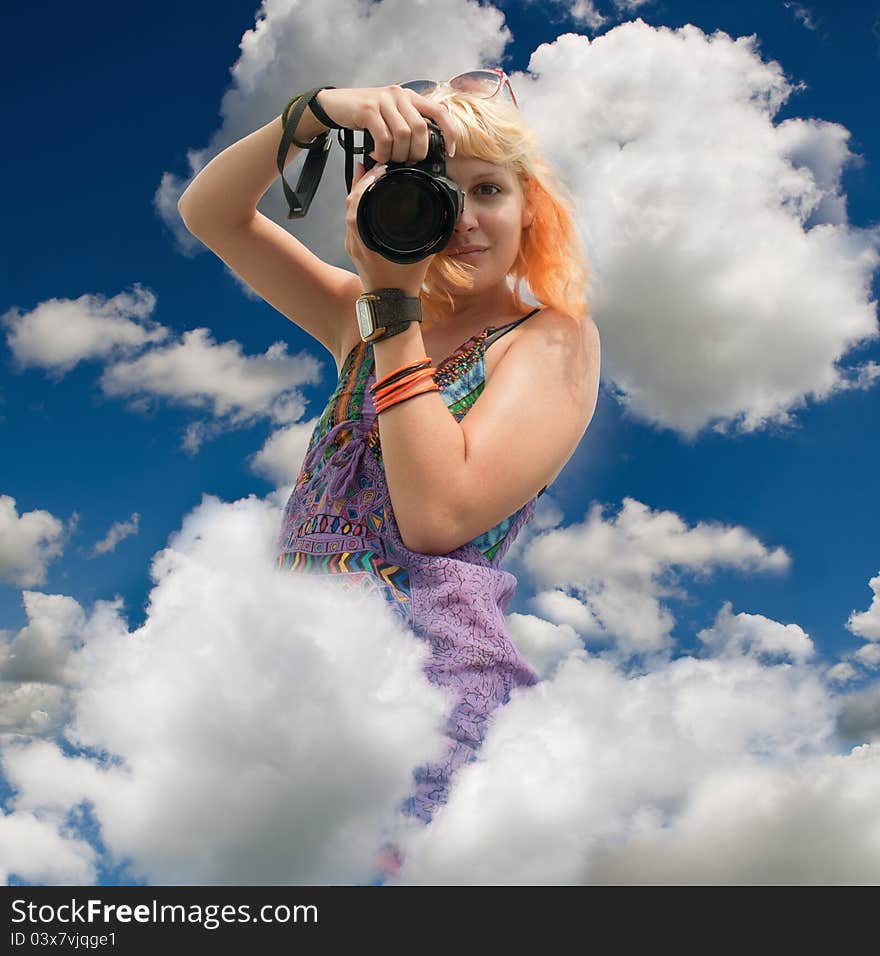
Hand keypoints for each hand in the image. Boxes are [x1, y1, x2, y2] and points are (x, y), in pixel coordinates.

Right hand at [315, 86, 457, 163]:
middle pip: (421, 129)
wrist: (334, 105)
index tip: (450, 151)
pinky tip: (376, 155)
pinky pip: (384, 137)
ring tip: (388, 158)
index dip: (450, 132)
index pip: (439, 111)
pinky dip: (382, 153)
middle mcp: (399, 95)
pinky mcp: (368, 109)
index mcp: (409, 97)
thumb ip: (407, 127)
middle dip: (417, 152)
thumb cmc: (364, 115)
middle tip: (406, 161)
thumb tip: (422, 152)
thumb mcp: (390, 116)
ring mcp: (384, 100)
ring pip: (403, 135)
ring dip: (398, 154)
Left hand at [345, 161, 434, 294]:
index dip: (364, 183)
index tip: (378, 169)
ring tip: (367, 173)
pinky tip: (366, 196)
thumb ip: (432, 234)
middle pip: (350, 204)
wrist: (390, 307)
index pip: (356, 204)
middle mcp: (355, 241)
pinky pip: (352, 220)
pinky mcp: (355, 249)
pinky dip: (358, 205)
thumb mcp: (422, 256)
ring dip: (358, 191)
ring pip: (349, 211)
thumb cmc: (403, 284)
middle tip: (373, 164)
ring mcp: (353, 246)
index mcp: (366, 241)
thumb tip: (446, 214)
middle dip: (360, 181)